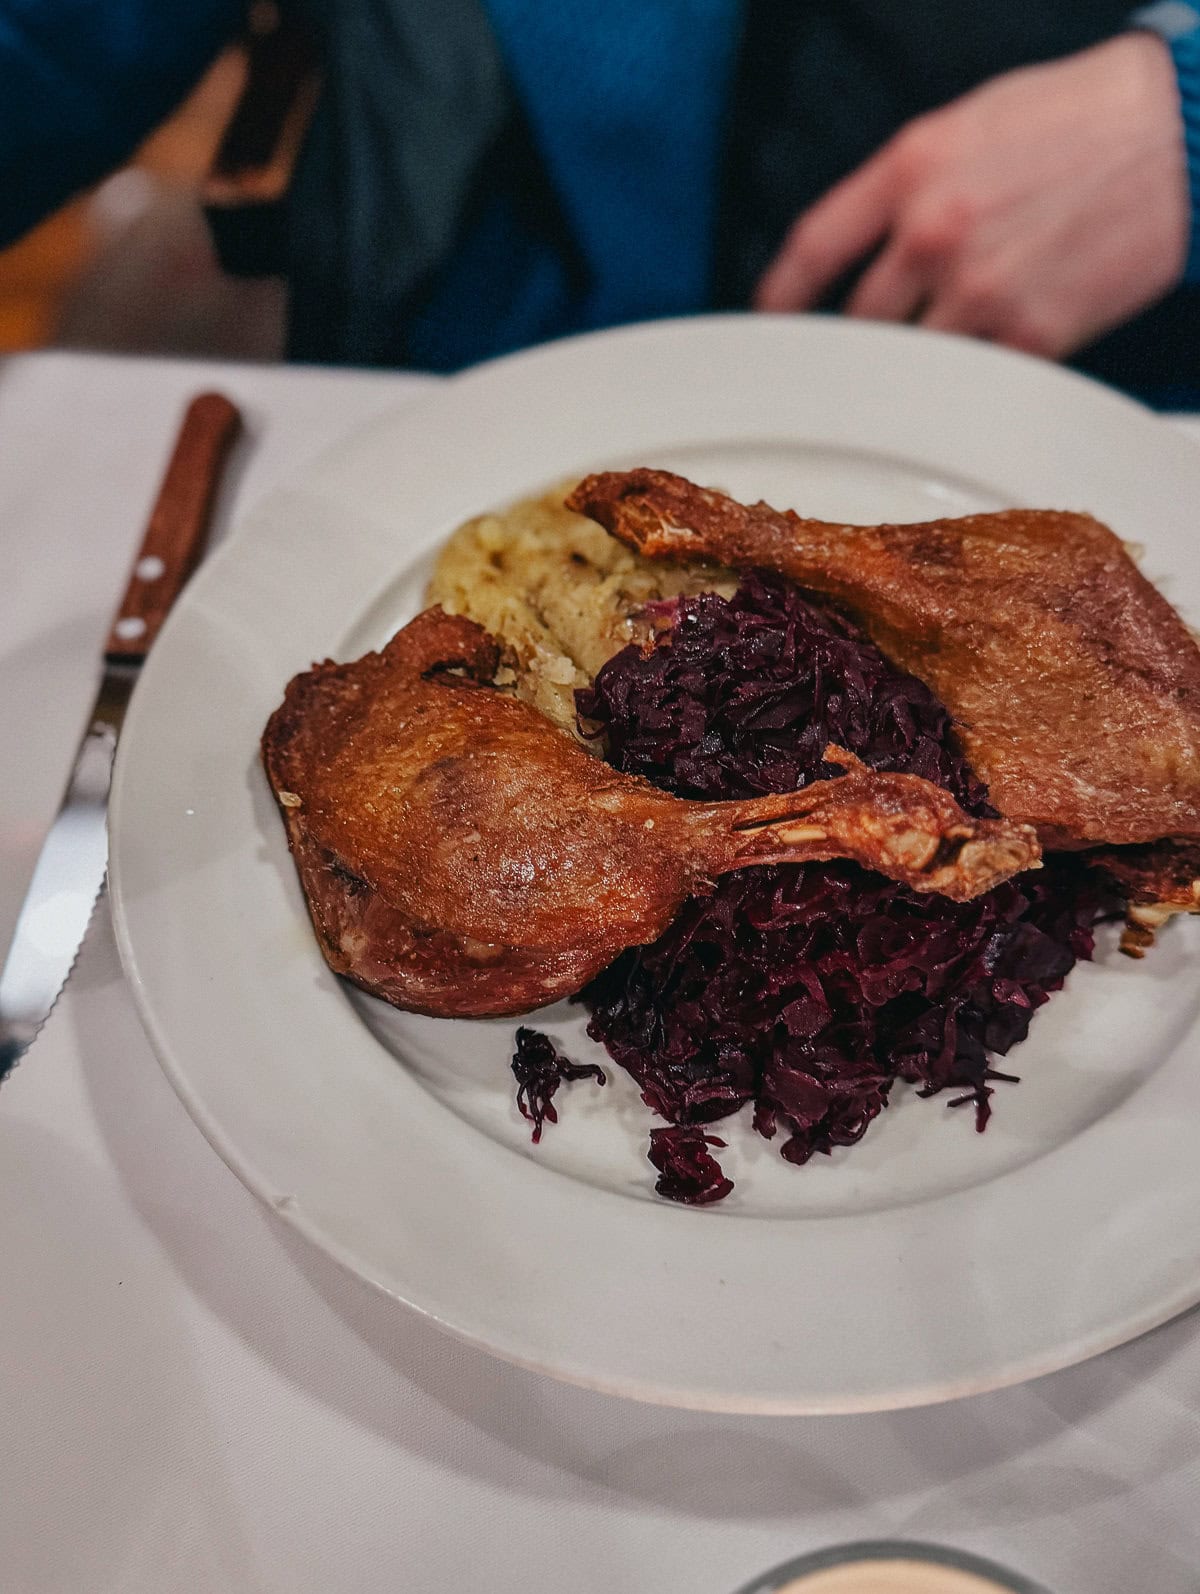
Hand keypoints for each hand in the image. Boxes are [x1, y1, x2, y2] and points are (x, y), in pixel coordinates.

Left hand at [754, 33, 1189, 357]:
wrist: (1180, 137)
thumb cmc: (1080, 121)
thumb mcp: (969, 126)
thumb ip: (905, 186)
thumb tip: (862, 247)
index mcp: (911, 170)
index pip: (812, 251)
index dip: (781, 300)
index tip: (771, 326)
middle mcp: (934, 233)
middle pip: (857, 321)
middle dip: (851, 343)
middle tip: (849, 362)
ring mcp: (981, 291)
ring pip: (908, 359)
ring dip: (905, 369)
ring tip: (911, 372)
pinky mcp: (1031, 335)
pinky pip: (972, 378)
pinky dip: (966, 379)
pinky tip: (973, 368)